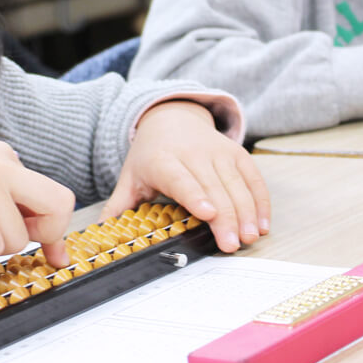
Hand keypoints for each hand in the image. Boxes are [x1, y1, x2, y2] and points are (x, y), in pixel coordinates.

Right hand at [0, 133, 73, 266]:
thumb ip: (0, 198)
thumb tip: (41, 240)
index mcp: (3, 156)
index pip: (54, 194)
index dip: (55, 229)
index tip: (54, 254)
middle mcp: (2, 166)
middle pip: (58, 207)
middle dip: (46, 236)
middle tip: (11, 242)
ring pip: (17, 240)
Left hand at [100, 101, 269, 252]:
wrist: (171, 117)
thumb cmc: (151, 155)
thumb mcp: (131, 177)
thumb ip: (118, 206)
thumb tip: (100, 235)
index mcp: (163, 161)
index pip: (181, 180)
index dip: (195, 196)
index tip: (208, 214)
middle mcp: (193, 154)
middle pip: (213, 187)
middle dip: (226, 217)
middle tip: (233, 244)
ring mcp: (217, 151)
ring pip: (236, 183)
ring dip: (247, 212)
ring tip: (250, 237)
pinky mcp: (236, 152)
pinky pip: (252, 177)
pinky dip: (260, 200)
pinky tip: (262, 223)